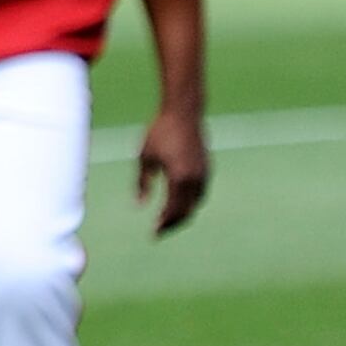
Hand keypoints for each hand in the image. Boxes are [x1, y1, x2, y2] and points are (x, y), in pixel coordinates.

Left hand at [134, 103, 209, 236]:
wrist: (184, 112)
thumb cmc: (160, 132)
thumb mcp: (145, 157)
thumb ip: (142, 183)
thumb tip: (138, 205)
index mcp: (179, 177)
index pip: (172, 209)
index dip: (163, 224)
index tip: (153, 233)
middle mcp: (195, 178)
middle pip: (186, 211)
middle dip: (172, 224)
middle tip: (158, 232)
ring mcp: (204, 173)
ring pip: (195, 204)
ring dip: (183, 214)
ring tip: (167, 221)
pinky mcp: (207, 167)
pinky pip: (200, 193)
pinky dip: (190, 202)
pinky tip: (179, 204)